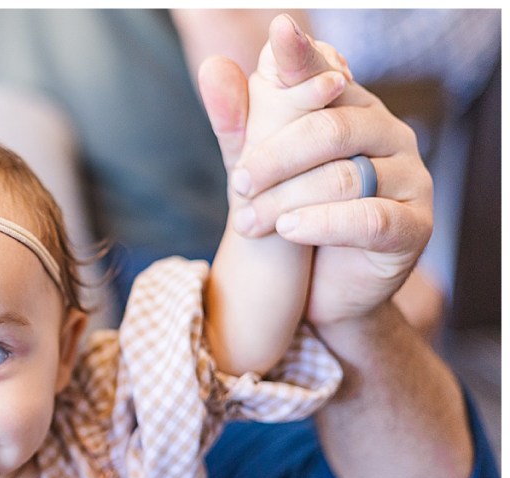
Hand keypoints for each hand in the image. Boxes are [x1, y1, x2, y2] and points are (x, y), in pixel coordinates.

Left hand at [198, 13, 432, 326]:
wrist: (321, 292)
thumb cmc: (293, 218)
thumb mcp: (258, 172)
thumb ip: (239, 124)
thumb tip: (212, 67)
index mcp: (352, 109)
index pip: (326, 75)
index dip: (303, 58)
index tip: (279, 36)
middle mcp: (388, 135)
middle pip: (330, 129)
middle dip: (275, 157)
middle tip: (239, 184)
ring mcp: (409, 180)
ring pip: (344, 177)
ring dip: (286, 201)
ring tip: (249, 224)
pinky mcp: (414, 227)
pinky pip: (369, 219)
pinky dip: (323, 223)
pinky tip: (290, 230)